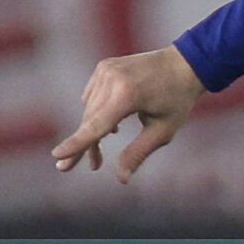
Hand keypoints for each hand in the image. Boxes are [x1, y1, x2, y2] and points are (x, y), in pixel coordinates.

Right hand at [52, 45, 205, 182]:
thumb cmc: (178, 100)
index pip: (96, 124)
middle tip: (79, 168)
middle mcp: (112, 79)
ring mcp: (106, 70)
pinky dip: (97, 111)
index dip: (77, 143)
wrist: (186, 64)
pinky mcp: (104, 67)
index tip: (57, 155)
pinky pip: (92, 96)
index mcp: (128, 94)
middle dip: (86, 146)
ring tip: (100, 154)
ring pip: (90, 109)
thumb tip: (121, 179)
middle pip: (90, 120)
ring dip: (92, 131)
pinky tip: (113, 124)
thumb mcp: (163, 131)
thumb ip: (138, 153)